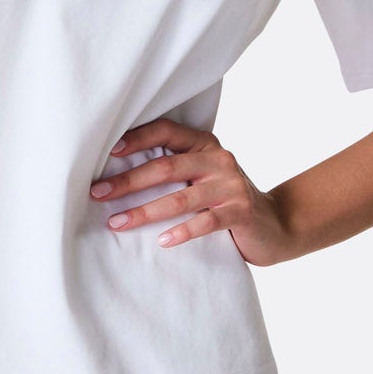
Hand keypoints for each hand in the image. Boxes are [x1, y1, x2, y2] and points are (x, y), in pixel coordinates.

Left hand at [89, 117, 298, 267]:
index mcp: (204, 144)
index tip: (106, 153)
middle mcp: (219, 159)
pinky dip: (182, 232)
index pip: (166, 131)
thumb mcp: (202, 177)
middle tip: (98, 193)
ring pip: (182, 198)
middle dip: (128, 181)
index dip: (136, 138)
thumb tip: (116, 175)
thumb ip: (174, 169)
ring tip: (117, 223)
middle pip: (166, 166)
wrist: (275, 224)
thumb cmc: (225, 200)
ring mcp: (232, 185)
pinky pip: (206, 222)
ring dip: (145, 211)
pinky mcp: (242, 212)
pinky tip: (161, 241)